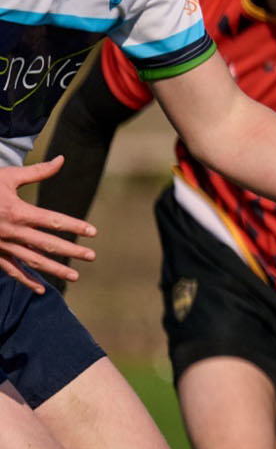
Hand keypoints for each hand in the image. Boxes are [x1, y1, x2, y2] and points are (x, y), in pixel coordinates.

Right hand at [0, 158, 96, 293]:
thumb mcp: (8, 177)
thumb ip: (37, 172)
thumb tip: (61, 160)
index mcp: (17, 211)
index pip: (52, 221)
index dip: (74, 226)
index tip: (93, 232)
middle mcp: (11, 231)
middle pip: (46, 244)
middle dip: (70, 251)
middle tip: (91, 257)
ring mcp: (1, 245)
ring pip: (31, 261)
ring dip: (53, 269)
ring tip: (74, 276)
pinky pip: (11, 270)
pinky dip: (26, 280)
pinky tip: (41, 289)